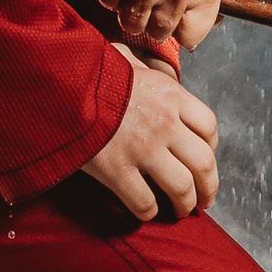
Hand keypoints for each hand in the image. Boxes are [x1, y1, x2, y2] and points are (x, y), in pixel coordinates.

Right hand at [81, 44, 220, 220]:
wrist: (59, 84)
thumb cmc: (90, 71)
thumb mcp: (125, 59)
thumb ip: (143, 69)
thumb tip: (146, 71)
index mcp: (171, 95)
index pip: (209, 126)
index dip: (212, 147)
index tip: (206, 158)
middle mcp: (165, 123)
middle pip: (203, 162)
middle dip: (208, 186)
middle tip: (205, 198)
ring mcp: (143, 149)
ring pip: (181, 187)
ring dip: (185, 204)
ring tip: (182, 210)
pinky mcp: (117, 171)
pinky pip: (145, 202)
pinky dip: (149, 212)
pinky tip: (147, 212)